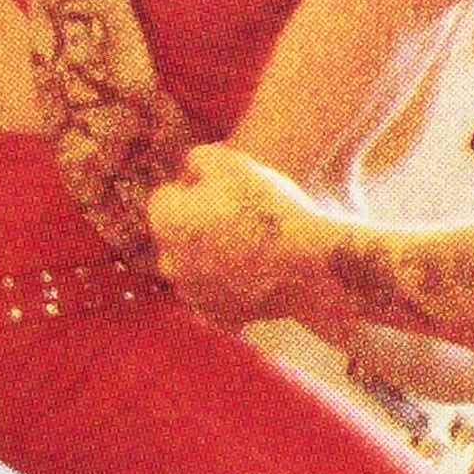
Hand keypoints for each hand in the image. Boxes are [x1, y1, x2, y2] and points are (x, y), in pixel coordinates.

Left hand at [149, 144, 311, 320]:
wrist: (308, 264)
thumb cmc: (268, 209)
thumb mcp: (232, 162)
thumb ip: (199, 159)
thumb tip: (191, 169)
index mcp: (165, 222)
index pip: (166, 197)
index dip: (194, 187)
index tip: (225, 189)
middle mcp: (169, 263)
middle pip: (177, 235)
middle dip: (197, 224)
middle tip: (238, 215)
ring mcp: (194, 294)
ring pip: (196, 265)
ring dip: (213, 254)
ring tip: (254, 241)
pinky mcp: (220, 315)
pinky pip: (218, 292)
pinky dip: (231, 281)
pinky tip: (260, 267)